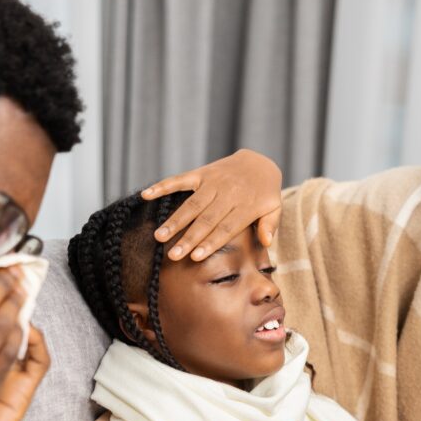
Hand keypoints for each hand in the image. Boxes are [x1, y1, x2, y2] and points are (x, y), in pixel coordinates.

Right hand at [142, 148, 282, 260]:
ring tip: (159, 236)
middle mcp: (227, 194)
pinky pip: (180, 180)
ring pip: (191, 204)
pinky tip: (146, 195)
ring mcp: (212, 182)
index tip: (195, 257)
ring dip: (174, 220)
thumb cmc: (265, 193)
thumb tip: (266, 243)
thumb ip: (269, 225)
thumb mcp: (274, 208)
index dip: (210, 243)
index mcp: (245, 206)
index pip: (225, 228)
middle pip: (205, 220)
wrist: (258, 163)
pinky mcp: (201, 173)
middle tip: (172, 254)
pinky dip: (163, 186)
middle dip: (188, 238)